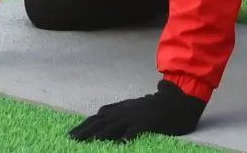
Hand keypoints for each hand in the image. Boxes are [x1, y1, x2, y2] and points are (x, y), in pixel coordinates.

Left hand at [68, 79, 206, 142]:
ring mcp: (134, 117)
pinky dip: (124, 138)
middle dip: (84, 131)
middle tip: (70, 140)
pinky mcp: (146, 123)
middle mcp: (123, 112)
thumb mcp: (132, 104)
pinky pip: (133, 131)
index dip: (83, 125)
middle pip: (100, 122)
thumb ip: (117, 109)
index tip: (71, 134)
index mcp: (120, 109)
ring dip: (98, 135)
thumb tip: (100, 111)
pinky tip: (118, 144)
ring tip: (86, 142)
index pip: (97, 117)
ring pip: (112, 127)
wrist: (175, 101)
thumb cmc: (154, 105)